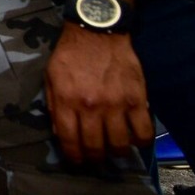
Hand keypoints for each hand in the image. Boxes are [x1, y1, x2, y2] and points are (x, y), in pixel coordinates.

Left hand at [44, 23, 152, 163]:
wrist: (98, 32)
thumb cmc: (70, 55)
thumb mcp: (51, 78)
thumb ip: (55, 106)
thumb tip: (61, 133)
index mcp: (67, 101)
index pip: (70, 141)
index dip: (74, 157)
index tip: (77, 162)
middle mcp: (91, 107)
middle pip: (95, 147)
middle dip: (95, 159)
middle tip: (96, 159)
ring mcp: (116, 104)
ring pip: (120, 144)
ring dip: (117, 153)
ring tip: (115, 150)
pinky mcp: (137, 99)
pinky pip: (143, 131)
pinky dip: (141, 142)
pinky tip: (136, 140)